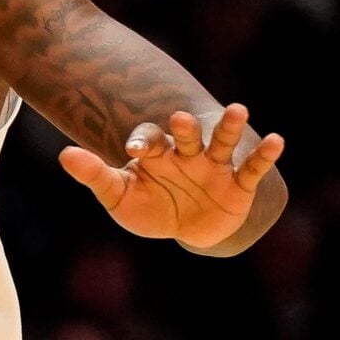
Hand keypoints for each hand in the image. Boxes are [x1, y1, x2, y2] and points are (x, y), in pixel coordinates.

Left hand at [58, 103, 281, 251]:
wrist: (186, 230)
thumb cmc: (149, 208)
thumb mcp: (118, 196)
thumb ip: (95, 175)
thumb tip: (64, 154)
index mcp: (157, 154)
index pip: (149, 140)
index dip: (143, 141)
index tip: (134, 148)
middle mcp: (187, 154)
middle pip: (186, 135)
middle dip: (184, 128)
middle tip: (180, 120)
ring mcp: (214, 166)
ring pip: (221, 141)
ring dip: (228, 127)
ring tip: (238, 109)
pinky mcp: (238, 183)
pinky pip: (252, 167)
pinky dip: (264, 154)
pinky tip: (275, 140)